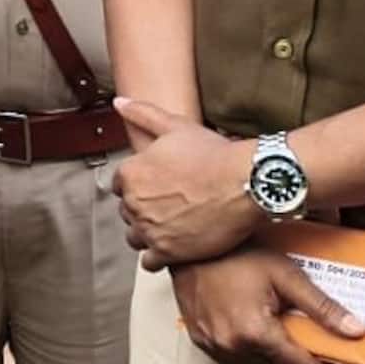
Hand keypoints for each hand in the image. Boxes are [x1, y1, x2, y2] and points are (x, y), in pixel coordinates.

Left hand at [114, 98, 259, 267]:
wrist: (246, 182)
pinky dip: (158, 258)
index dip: (138, 186)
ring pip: (135, 237)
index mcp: (129, 174)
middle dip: (143, 210)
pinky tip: (173, 249)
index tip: (154, 188)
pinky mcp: (169, 252)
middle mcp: (133, 203)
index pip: (118, 186)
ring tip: (169, 229)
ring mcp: (150, 229)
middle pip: (127, 212)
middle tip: (167, 208)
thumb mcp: (174, 126)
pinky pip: (150, 262)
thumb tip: (119, 102)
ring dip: (147, 234)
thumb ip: (142, 114)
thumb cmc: (213, 153)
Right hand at [169, 246, 364, 363]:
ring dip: (264, 349)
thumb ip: (321, 307)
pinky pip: (230, 355)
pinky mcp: (198, 339)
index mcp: (255, 333)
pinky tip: (242, 319)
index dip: (316, 357)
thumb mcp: (285, 274)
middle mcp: (230, 345)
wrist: (188, 244)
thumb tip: (354, 330)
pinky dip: (241, 344)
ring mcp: (211, 344)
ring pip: (254, 363)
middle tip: (287, 320)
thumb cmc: (234, 254)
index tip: (317, 341)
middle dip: (288, 349)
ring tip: (262, 317)